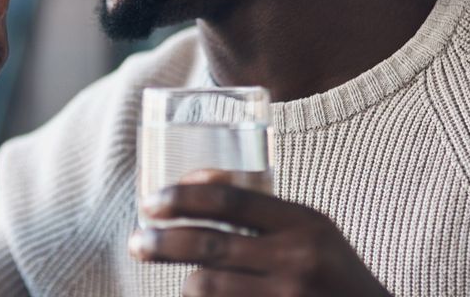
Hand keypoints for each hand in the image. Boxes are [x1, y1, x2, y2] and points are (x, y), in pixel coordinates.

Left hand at [130, 170, 389, 295]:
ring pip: (206, 286)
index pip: (231, 199)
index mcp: (305, 224)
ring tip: (184, 280)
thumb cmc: (333, 277)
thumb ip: (262, 212)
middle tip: (137, 241)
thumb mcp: (312, 234)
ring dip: (187, 282)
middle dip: (162, 242)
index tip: (152, 202)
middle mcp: (297, 260)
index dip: (183, 197)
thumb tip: (191, 183)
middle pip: (209, 244)